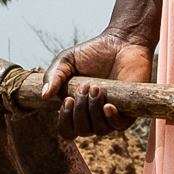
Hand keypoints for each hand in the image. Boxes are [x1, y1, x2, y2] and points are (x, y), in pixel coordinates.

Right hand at [39, 30, 153, 134]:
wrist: (122, 42)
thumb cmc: (94, 53)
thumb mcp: (67, 60)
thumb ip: (53, 76)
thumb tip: (44, 95)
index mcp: (77, 108)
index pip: (67, 130)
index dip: (65, 120)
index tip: (67, 100)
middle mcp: (94, 116)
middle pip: (82, 130)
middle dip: (80, 109)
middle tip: (85, 85)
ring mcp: (112, 115)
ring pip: (99, 130)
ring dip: (94, 110)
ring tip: (97, 88)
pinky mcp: (129, 111)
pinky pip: (119, 126)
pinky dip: (111, 119)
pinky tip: (108, 106)